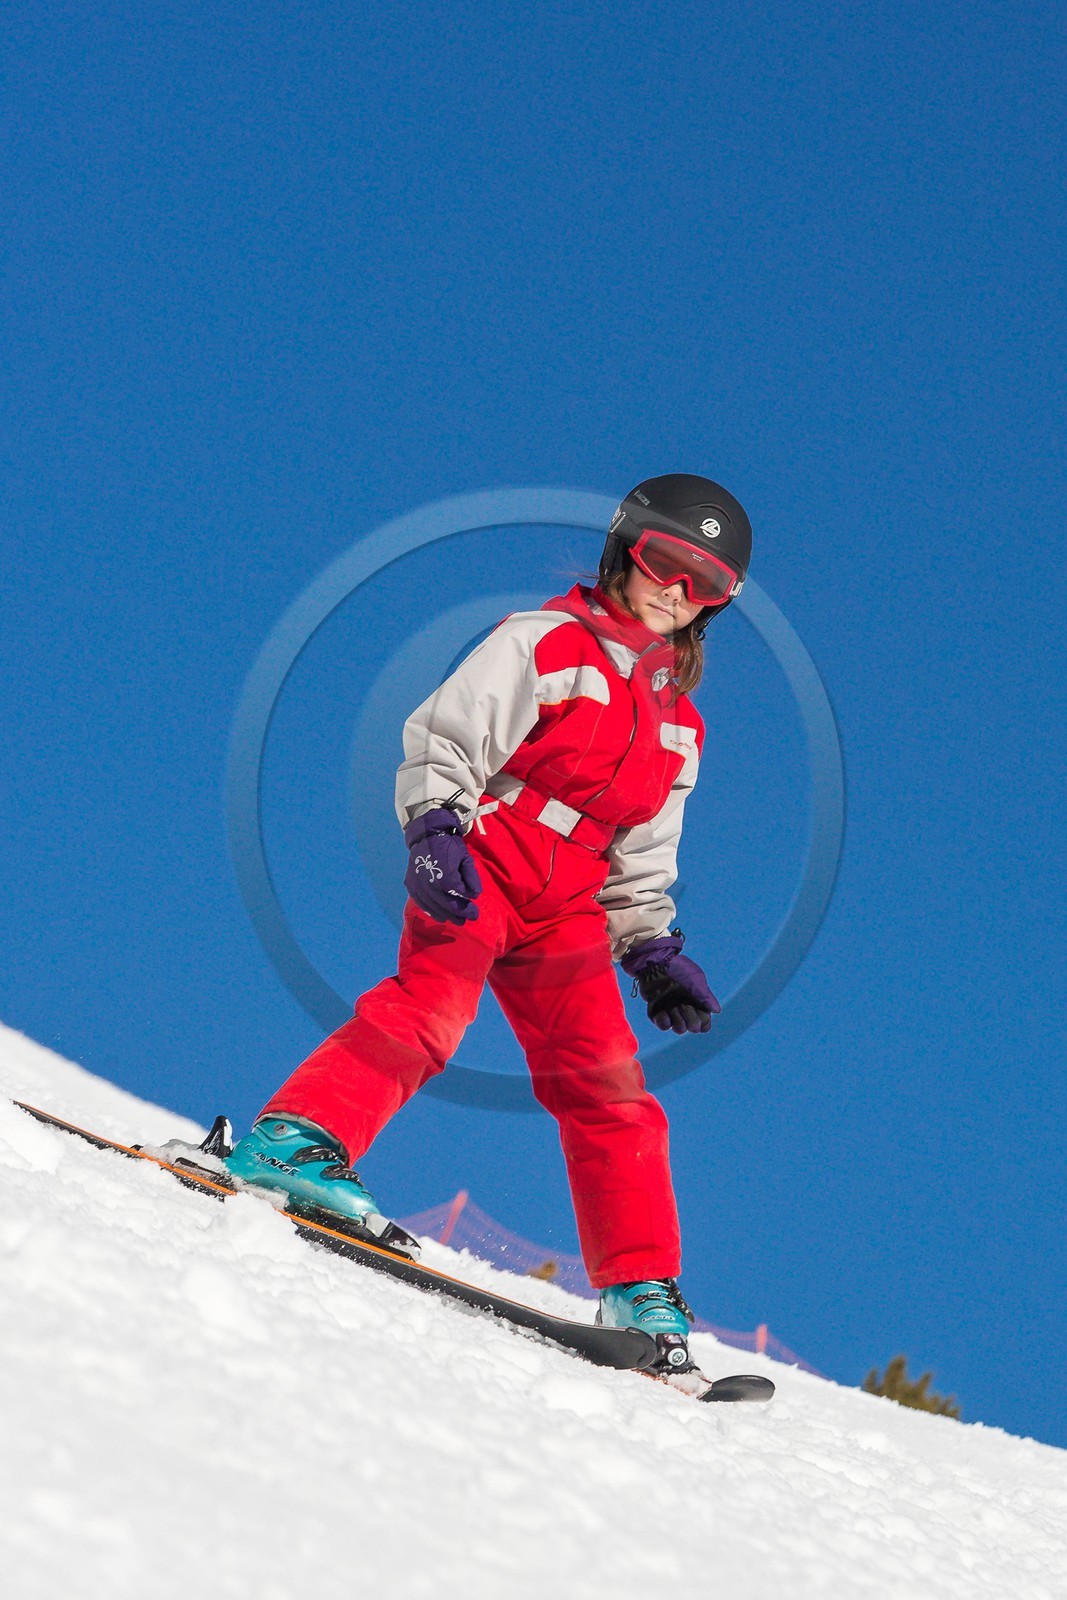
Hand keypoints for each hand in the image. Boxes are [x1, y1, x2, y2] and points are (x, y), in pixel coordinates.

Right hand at [403, 808, 482, 924]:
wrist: (427, 835)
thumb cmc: (450, 846)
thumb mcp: (466, 859)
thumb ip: (471, 878)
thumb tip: (475, 895)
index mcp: (445, 876)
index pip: (457, 897)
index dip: (466, 908)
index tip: (475, 913)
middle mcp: (429, 883)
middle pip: (444, 905)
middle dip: (457, 914)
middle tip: (466, 919)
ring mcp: (418, 884)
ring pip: (432, 906)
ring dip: (444, 915)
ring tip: (455, 920)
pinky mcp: (411, 884)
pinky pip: (420, 902)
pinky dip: (430, 911)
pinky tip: (439, 916)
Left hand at [620, 929, 720, 1033]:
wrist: (657, 963)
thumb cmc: (679, 969)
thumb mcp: (696, 980)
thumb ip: (706, 996)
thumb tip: (717, 1010)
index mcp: (697, 1002)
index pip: (704, 1023)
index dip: (703, 1023)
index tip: (699, 1013)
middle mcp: (685, 1008)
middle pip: (693, 1027)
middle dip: (690, 1020)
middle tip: (684, 1005)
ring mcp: (671, 1010)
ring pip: (679, 1029)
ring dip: (677, 1020)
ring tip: (672, 1007)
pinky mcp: (658, 1011)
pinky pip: (663, 1026)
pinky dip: (664, 1022)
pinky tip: (663, 1013)